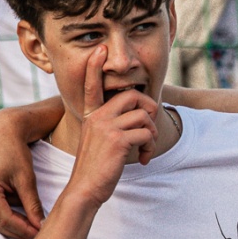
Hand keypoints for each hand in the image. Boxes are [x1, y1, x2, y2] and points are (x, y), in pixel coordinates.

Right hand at [0, 107, 55, 238]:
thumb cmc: (14, 149)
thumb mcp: (26, 178)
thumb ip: (32, 204)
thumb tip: (41, 225)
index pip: (4, 220)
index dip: (23, 230)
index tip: (41, 235)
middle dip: (18, 231)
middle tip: (38, 236)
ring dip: (12, 222)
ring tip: (33, 224)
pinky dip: (5, 211)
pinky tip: (21, 213)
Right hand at [72, 48, 160, 207]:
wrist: (85, 189)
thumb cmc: (96, 167)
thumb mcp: (99, 141)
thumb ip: (111, 126)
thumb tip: (138, 117)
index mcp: (91, 116)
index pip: (91, 86)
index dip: (95, 67)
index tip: (100, 49)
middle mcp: (97, 117)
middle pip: (133, 96)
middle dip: (149, 109)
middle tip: (149, 127)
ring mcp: (106, 128)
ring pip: (144, 116)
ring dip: (152, 134)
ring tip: (146, 149)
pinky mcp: (117, 140)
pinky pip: (146, 133)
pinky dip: (150, 147)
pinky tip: (143, 159)